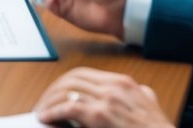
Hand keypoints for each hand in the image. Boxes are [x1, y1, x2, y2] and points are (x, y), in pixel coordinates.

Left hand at [33, 67, 172, 127]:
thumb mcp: (151, 106)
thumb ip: (141, 96)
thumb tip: (139, 92)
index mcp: (124, 83)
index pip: (84, 74)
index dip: (65, 83)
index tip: (56, 93)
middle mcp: (114, 86)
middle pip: (72, 79)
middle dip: (53, 90)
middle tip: (44, 103)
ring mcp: (107, 100)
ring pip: (66, 91)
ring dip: (49, 101)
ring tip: (42, 112)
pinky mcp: (100, 116)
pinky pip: (68, 107)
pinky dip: (52, 111)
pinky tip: (46, 118)